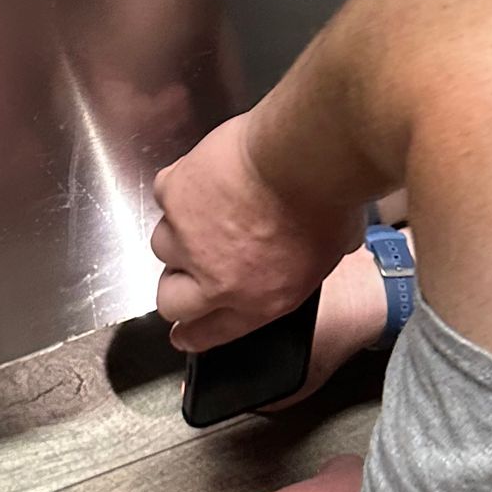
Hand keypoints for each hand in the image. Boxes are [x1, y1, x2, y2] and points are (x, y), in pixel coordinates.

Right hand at [151, 113, 355, 353]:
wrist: (302, 158)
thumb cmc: (329, 201)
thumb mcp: (330, 253)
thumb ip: (301, 264)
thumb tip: (306, 251)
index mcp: (258, 300)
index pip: (209, 332)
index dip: (191, 334)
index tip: (181, 333)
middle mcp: (216, 279)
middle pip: (170, 300)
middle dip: (176, 287)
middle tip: (186, 268)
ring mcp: (187, 239)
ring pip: (162, 245)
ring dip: (178, 232)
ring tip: (204, 209)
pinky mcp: (172, 196)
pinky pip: (166, 195)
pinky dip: (182, 185)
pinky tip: (205, 173)